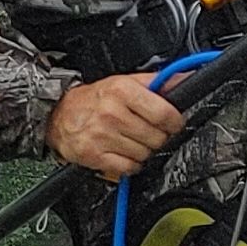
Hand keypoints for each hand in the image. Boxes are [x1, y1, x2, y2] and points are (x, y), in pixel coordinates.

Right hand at [49, 73, 183, 177]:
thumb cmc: (95, 100)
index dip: (175, 122)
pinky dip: (130, 164)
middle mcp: (111, 113)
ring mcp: (101, 135)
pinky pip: (128, 167)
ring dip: (143, 151)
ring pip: (144, 154)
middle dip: (157, 137)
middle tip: (147, 131)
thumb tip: (186, 77)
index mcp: (122, 91)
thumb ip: (157, 82)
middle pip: (157, 138)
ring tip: (131, 140)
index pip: (164, 114)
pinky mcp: (94, 155)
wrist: (60, 114)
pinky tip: (122, 152)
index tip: (172, 124)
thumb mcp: (126, 82)